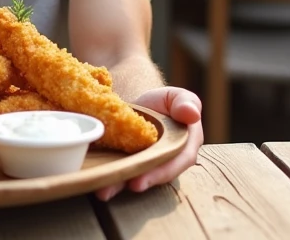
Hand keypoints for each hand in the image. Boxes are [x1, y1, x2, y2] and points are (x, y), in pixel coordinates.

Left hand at [95, 86, 202, 200]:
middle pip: (156, 174)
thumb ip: (186, 103)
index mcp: (185, 146)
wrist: (139, 105)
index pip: (178, 161)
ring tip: (104, 191)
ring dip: (120, 185)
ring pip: (136, 177)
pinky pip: (122, 172)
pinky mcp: (130, 164)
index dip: (162, 171)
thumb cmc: (163, 103)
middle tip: (126, 185)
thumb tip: (192, 114)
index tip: (144, 178)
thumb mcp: (176, 97)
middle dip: (141, 181)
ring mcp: (148, 165)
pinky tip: (97, 182)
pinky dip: (110, 178)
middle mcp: (168, 161)